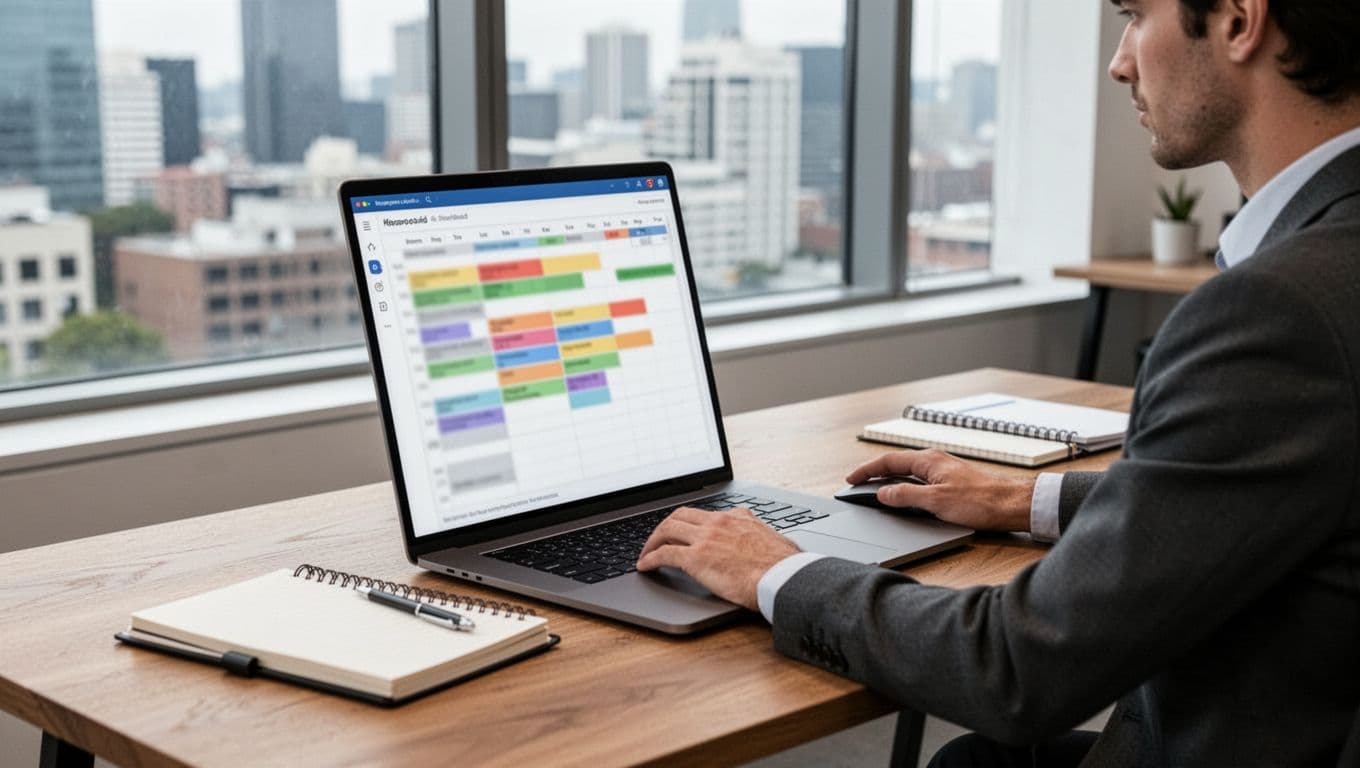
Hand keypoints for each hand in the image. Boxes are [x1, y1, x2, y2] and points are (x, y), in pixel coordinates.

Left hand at [636, 506, 800, 610]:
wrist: (783, 577)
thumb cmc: (785, 566)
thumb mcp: (773, 540)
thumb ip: (761, 536)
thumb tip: (767, 541)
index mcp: (737, 517)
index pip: (704, 513)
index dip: (687, 521)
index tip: (681, 530)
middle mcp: (718, 522)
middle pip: (680, 515)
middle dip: (664, 527)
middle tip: (657, 540)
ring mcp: (705, 538)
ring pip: (667, 529)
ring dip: (652, 541)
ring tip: (646, 553)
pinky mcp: (696, 558)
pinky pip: (664, 554)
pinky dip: (650, 558)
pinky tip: (645, 566)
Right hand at [846, 449, 1034, 531]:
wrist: (1012, 504)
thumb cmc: (981, 501)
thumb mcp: (936, 501)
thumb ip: (906, 495)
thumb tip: (883, 492)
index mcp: (928, 461)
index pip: (888, 461)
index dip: (866, 470)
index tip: (851, 479)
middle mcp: (935, 462)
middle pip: (896, 464)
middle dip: (875, 473)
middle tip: (858, 484)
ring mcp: (944, 471)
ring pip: (908, 473)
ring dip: (890, 480)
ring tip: (875, 491)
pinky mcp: (952, 483)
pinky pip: (920, 481)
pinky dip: (905, 487)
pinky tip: (906, 498)